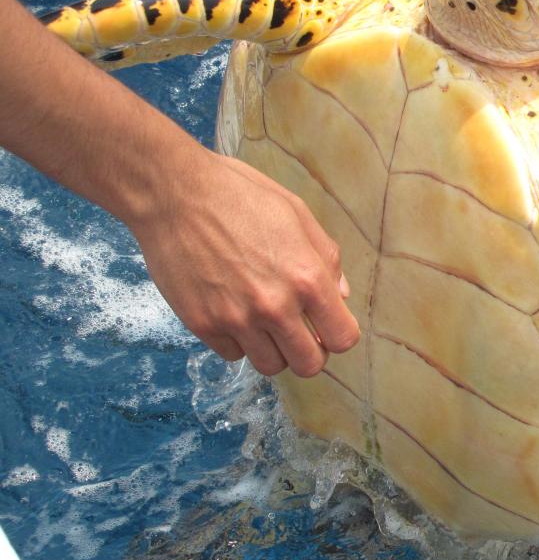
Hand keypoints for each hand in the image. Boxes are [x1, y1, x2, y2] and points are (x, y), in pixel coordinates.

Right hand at [129, 149, 359, 376]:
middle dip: (310, 351)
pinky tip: (233, 312)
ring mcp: (236, 319)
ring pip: (270, 366)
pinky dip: (237, 341)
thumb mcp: (297, 215)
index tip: (327, 324)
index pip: (343, 339)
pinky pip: (232, 354)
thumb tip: (341, 296)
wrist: (173, 193)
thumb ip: (327, 260)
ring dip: (273, 349)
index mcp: (308, 278)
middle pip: (309, 366)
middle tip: (299, 331)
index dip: (338, 334)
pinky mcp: (202, 324)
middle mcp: (275, 306)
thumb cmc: (239, 195)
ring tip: (264, 322)